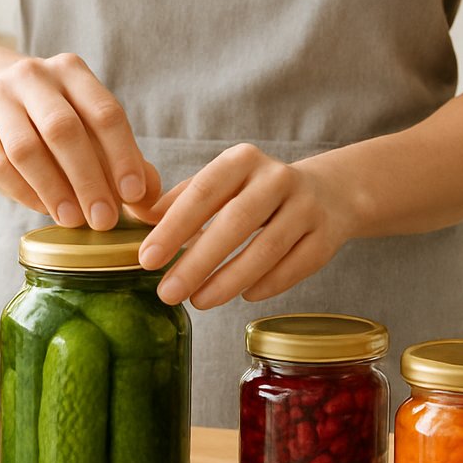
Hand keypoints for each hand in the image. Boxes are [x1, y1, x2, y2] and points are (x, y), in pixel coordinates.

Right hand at [0, 52, 159, 229]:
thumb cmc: (48, 110)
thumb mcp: (85, 118)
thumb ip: (120, 155)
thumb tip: (149, 198)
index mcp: (72, 71)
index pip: (104, 112)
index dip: (122, 155)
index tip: (134, 194)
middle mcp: (34, 76)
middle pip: (64, 130)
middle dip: (88, 179)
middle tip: (104, 220)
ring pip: (26, 149)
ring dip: (54, 190)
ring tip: (73, 220)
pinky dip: (25, 192)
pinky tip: (45, 209)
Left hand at [133, 144, 359, 308]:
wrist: (327, 194)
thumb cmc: (253, 194)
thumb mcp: (218, 185)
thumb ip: (177, 201)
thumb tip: (135, 217)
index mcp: (241, 160)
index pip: (202, 192)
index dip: (173, 228)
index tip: (146, 260)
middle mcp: (276, 178)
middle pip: (235, 222)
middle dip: (198, 261)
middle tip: (167, 293)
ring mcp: (306, 207)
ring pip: (267, 249)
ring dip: (229, 280)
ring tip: (199, 301)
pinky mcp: (326, 236)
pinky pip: (295, 266)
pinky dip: (268, 285)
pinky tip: (243, 296)